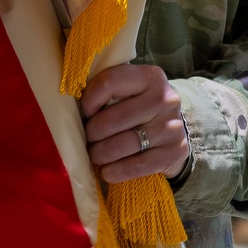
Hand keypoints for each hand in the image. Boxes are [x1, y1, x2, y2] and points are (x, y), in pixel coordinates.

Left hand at [81, 64, 189, 183]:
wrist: (174, 130)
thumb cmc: (139, 108)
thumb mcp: (129, 91)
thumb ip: (108, 91)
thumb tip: (72, 107)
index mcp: (150, 76)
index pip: (109, 83)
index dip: (89, 101)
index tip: (85, 113)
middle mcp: (165, 99)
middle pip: (112, 119)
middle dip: (92, 133)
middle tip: (87, 140)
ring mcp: (172, 126)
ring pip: (122, 145)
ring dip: (101, 154)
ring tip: (94, 156)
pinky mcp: (175, 151)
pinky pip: (138, 165)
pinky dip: (117, 171)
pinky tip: (107, 171)